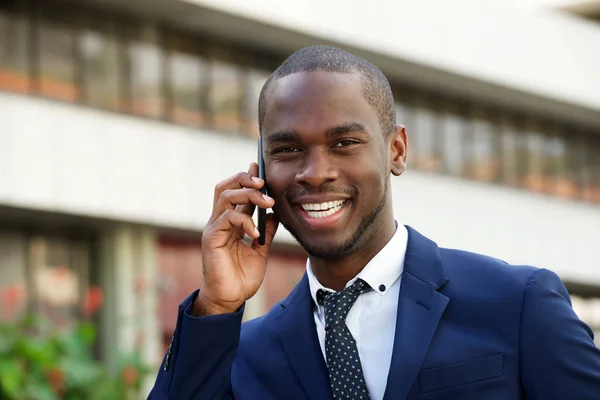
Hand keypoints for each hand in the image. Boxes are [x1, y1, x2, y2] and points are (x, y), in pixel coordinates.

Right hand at [194, 162, 278, 315]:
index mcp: (230, 222)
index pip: (236, 192)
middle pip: (226, 187)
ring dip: (248, 195)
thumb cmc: (241, 277)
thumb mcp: (260, 251)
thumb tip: (276, 213)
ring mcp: (213, 228)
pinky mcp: (211, 238)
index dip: (247, 177)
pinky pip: (226, 218)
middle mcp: (219, 221)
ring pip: (225, 196)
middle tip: (264, 182)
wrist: (230, 300)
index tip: (259, 165)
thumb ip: (266, 231)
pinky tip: (256, 232)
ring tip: (267, 203)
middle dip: (245, 179)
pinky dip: (244, 220)